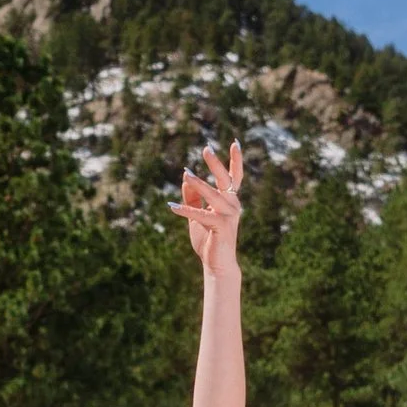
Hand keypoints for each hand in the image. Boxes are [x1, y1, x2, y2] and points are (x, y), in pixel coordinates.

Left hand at [178, 140, 243, 278]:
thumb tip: (187, 177)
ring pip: (213, 194)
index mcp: (229, 201)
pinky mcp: (222, 226)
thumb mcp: (197, 215)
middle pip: (226, 180)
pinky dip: (186, 210)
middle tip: (206, 149)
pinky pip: (202, 215)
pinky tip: (171, 206)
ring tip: (186, 173)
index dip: (236, 160)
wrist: (217, 264)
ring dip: (198, 184)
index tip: (235, 142)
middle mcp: (233, 205)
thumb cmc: (209, 239)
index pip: (235, 177)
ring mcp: (230, 216)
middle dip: (216, 164)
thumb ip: (193, 198)